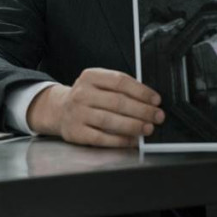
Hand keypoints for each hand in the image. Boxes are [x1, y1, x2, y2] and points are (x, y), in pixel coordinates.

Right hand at [26, 68, 163, 147]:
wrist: (59, 110)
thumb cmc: (87, 97)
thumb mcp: (98, 83)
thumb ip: (119, 87)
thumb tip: (148, 100)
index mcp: (90, 76)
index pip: (120, 81)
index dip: (141, 91)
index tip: (156, 100)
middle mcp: (82, 93)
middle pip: (117, 102)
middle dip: (142, 110)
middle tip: (157, 116)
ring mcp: (78, 113)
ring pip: (110, 120)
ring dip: (134, 125)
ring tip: (148, 128)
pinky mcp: (76, 132)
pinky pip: (102, 138)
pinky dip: (120, 140)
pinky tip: (133, 140)